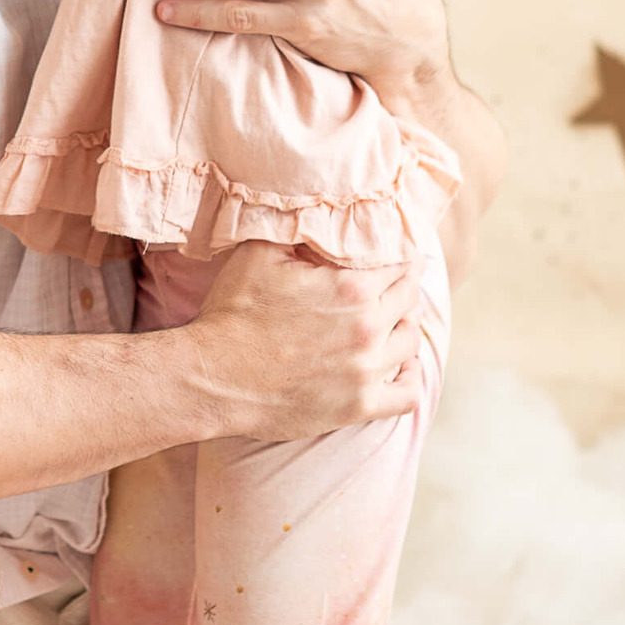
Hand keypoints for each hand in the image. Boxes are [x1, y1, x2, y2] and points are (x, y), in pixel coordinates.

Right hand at [191, 242, 424, 438]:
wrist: (213, 377)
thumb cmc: (234, 313)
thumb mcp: (261, 253)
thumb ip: (302, 230)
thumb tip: (326, 218)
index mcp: (351, 288)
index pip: (399, 262)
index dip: (398, 254)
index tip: (393, 253)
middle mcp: (367, 328)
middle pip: (409, 298)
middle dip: (403, 284)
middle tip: (392, 281)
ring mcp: (366, 371)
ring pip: (411, 341)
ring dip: (405, 325)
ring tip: (391, 320)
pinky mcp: (358, 406)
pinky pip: (408, 394)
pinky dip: (410, 377)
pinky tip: (399, 366)